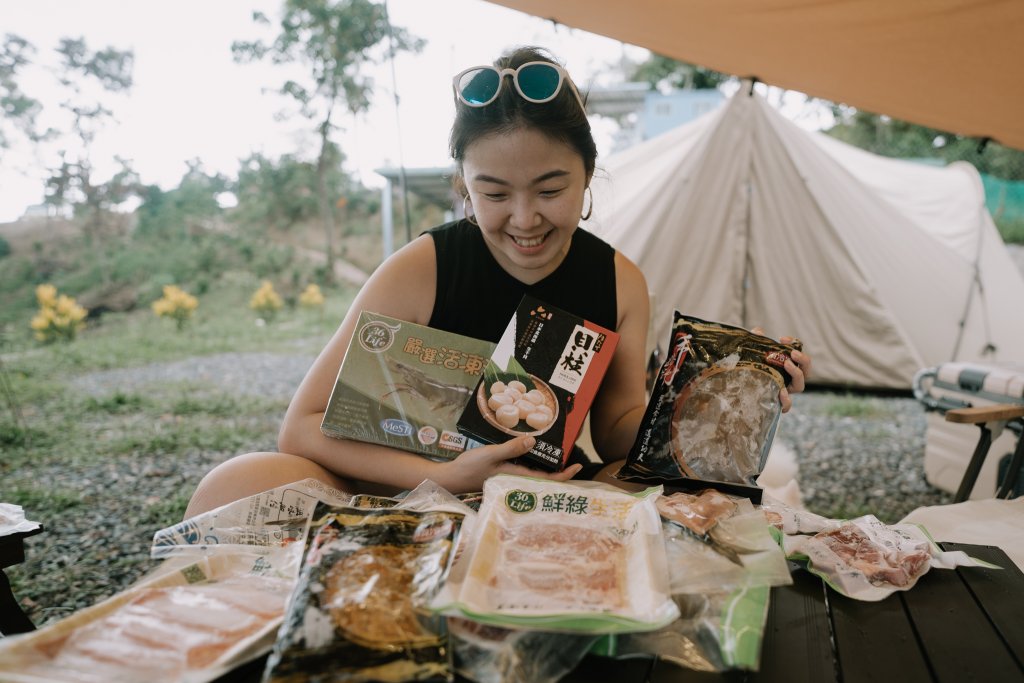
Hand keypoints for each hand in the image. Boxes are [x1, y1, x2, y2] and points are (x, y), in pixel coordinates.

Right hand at [439, 436, 582, 492]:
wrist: (451, 478)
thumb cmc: (470, 467)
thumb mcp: (491, 454)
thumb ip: (511, 448)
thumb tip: (534, 441)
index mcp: (517, 476)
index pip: (547, 479)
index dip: (564, 475)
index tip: (578, 466)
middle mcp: (516, 479)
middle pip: (544, 478)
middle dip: (560, 469)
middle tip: (573, 454)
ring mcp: (510, 477)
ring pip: (534, 473)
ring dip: (547, 465)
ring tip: (559, 451)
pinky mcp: (503, 473)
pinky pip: (524, 469)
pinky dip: (533, 461)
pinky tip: (533, 451)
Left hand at [752, 328, 811, 412]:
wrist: (737, 393)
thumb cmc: (748, 370)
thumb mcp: (751, 355)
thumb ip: (755, 342)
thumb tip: (758, 332)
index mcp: (786, 368)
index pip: (797, 355)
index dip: (795, 345)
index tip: (783, 338)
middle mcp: (789, 380)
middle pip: (806, 371)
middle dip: (803, 360)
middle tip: (793, 353)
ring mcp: (785, 392)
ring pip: (800, 386)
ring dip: (797, 373)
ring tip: (786, 364)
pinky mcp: (776, 404)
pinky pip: (787, 405)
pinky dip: (786, 400)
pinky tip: (780, 392)